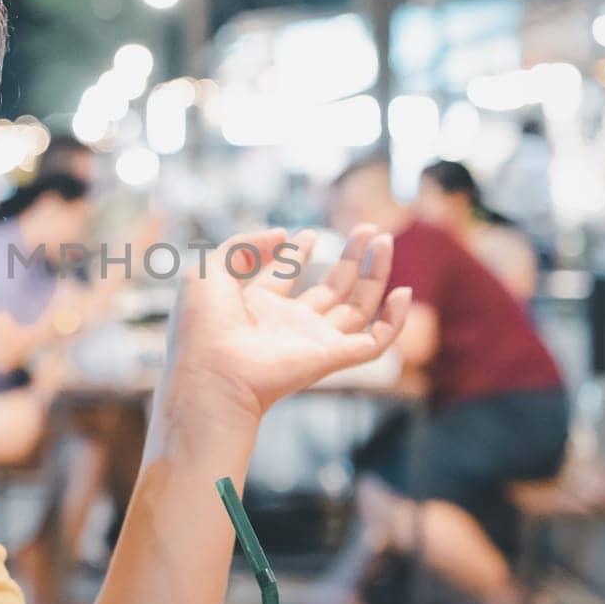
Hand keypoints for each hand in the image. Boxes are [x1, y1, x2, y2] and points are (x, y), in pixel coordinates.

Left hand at [150, 225, 410, 469]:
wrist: (212, 374)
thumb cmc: (201, 327)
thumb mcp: (209, 270)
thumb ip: (244, 244)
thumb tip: (284, 233)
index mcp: (255, 307)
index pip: (284, 277)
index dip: (296, 253)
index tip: (307, 234)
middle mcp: (288, 325)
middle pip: (330, 289)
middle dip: (349, 258)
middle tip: (368, 229)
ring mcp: (313, 341)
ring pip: (357, 308)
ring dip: (374, 274)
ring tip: (383, 240)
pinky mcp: (332, 358)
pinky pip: (375, 343)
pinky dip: (394, 322)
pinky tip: (403, 293)